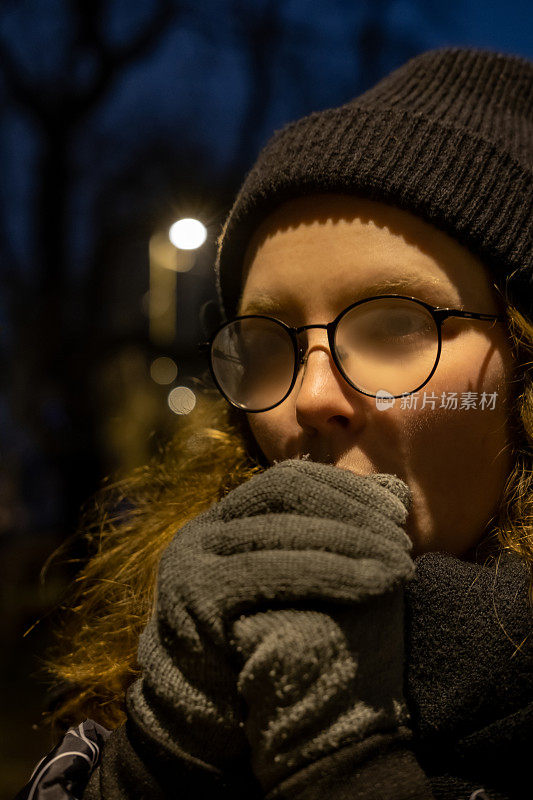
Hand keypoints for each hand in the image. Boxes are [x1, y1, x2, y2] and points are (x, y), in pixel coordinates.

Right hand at [127, 458, 414, 796]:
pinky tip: (375, 584)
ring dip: (351, 543)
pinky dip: (330, 572)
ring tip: (401, 566)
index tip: (398, 511)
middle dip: (351, 511)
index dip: (346, 487)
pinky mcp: (195, 598)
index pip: (289, 479)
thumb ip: (342, 534)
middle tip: (403, 541)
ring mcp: (192, 562)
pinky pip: (272, 573)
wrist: (218, 723)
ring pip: (281, 531)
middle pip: (283, 493)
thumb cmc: (272, 647)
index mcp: (226, 520)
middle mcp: (202, 531)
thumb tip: (394, 488)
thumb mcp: (307, 582)